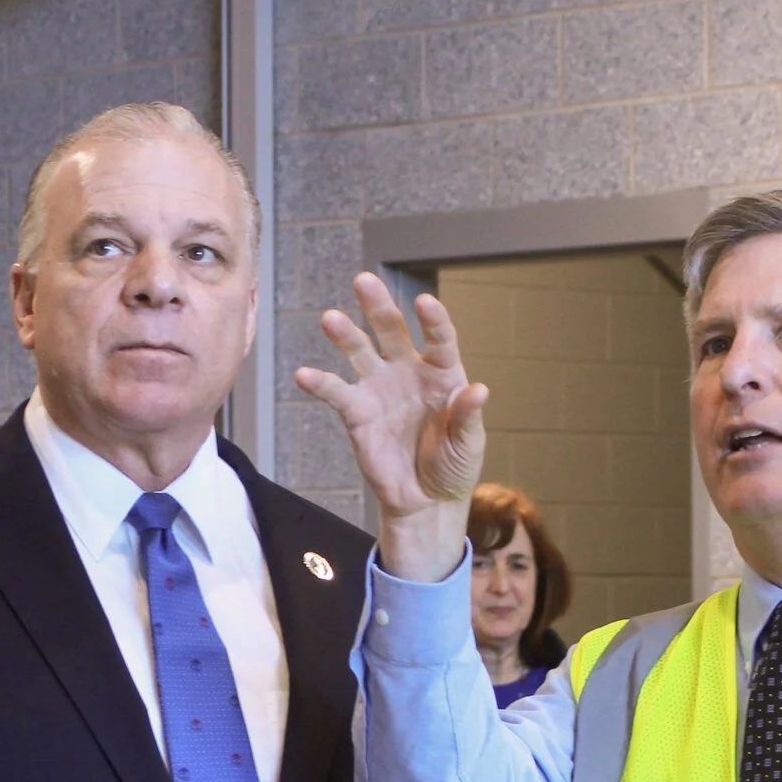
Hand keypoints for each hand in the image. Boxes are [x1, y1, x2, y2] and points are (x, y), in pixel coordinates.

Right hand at [295, 273, 488, 582]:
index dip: (433, 320)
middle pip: (391, 330)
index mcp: (443, 373)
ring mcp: (379, 388)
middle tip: (363, 281)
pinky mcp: (356, 412)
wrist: (425, 500)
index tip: (424, 303)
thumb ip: (468, 416)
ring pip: (359, 351)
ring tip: (330, 319)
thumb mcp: (468, 443)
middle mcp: (408, 371)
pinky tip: (304, 374)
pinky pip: (336, 392)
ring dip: (344, 334)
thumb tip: (477, 390)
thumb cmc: (453, 467)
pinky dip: (319, 382)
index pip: (439, 338)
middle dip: (378, 306)